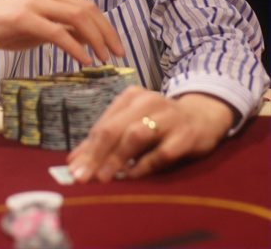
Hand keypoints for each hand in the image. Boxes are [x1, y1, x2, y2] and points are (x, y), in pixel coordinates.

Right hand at [0, 0, 124, 64]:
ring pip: (77, 18)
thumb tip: (91, 40)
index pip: (88, 6)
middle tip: (118, 55)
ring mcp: (34, 3)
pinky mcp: (23, 19)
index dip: (106, 26)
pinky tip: (84, 60)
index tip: (117, 46)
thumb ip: (63, 28)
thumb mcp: (39, 27)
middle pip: (88, 10)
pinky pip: (57, 33)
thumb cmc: (4, 26)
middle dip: (107, 33)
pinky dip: (75, 47)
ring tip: (104, 59)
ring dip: (95, 40)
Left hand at [67, 86, 235, 181]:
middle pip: (115, 128)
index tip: (73, 170)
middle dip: (96, 154)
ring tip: (105, 178)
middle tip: (83, 177)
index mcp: (131, 97)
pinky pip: (162, 152)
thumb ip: (105, 141)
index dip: (86, 149)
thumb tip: (74, 161)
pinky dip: (146, 165)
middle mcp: (148, 101)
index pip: (103, 125)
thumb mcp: (132, 124)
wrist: (202, 116)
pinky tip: (133, 177)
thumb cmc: (160, 123)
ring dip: (118, 158)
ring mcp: (168, 116)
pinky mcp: (186, 134)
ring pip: (136, 135)